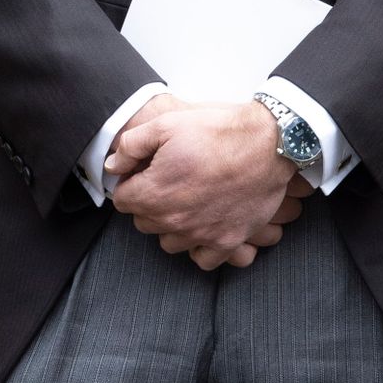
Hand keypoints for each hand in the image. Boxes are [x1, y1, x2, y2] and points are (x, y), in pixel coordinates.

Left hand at [106, 100, 297, 270]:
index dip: (131, 181)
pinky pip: (201, 259)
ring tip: (186, 200)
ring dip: (171, 224)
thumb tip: (114, 165)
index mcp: (155, 193)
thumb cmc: (219, 131)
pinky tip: (203, 224)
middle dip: (150, 201)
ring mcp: (202, 235)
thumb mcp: (167, 123)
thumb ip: (132, 145)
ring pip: (169, 242)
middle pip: (144, 222)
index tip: (145, 170)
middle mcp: (175, 221)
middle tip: (168, 179)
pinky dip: (199, 245)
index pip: (123, 199)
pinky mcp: (227, 242)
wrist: (269, 144)